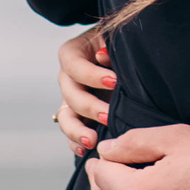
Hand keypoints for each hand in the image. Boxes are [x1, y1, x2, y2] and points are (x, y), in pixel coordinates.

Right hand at [53, 27, 111, 155]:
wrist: (123, 56)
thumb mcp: (115, 38)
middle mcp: (67, 77)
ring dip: (77, 130)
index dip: (91, 74)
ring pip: (66, 117)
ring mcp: (70, 99)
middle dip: (89, 106)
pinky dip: (75, 143)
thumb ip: (110, 47)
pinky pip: (71, 132)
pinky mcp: (78, 116)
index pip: (73, 65)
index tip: (114, 81)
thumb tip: (102, 57)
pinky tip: (85, 150)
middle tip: (108, 115)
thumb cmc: (119, 43)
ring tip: (92, 140)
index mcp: (72, 53)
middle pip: (69, 94)